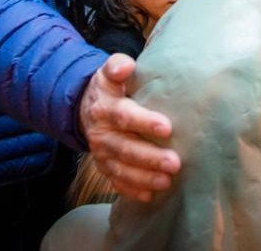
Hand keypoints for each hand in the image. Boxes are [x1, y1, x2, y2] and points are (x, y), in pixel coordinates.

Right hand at [80, 54, 177, 201]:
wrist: (85, 107)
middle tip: (175, 163)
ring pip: (121, 168)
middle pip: (125, 147)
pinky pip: (116, 181)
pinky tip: (150, 195)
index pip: (124, 116)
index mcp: (105, 108)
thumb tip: (125, 66)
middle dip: (150, 157)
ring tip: (166, 182)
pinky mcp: (105, 166)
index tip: (167, 128)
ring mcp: (102, 153)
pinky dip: (131, 190)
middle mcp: (101, 133)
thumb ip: (116, 66)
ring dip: (144, 177)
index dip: (144, 122)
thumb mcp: (108, 72)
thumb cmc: (109, 88)